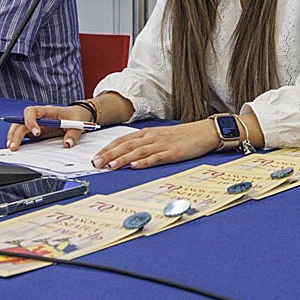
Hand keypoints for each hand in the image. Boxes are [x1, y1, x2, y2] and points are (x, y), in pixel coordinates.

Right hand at [6, 104, 88, 150]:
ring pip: (19, 127)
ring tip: (11, 147)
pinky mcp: (37, 132)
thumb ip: (73, 134)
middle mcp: (39, 117)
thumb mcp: (78, 124)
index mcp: (47, 111)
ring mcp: (36, 124)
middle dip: (16, 133)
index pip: (32, 111)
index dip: (30, 121)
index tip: (36, 133)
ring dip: (14, 136)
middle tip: (14, 146)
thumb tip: (67, 144)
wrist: (78, 115)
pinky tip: (16, 148)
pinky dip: (19, 141)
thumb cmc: (76, 116)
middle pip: (21, 121)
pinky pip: (25, 135)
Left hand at [91, 121, 219, 170]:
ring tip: (110, 166)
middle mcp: (152, 137)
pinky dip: (144, 162)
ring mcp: (162, 144)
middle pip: (126, 145)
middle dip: (109, 155)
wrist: (204, 132)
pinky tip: (135, 166)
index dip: (108, 148)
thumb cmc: (181, 136)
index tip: (95, 157)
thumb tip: (127, 154)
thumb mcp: (160, 137)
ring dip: (123, 159)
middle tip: (96, 164)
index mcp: (147, 133)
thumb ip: (145, 144)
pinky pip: (156, 157)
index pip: (122, 140)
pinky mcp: (173, 153)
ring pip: (138, 152)